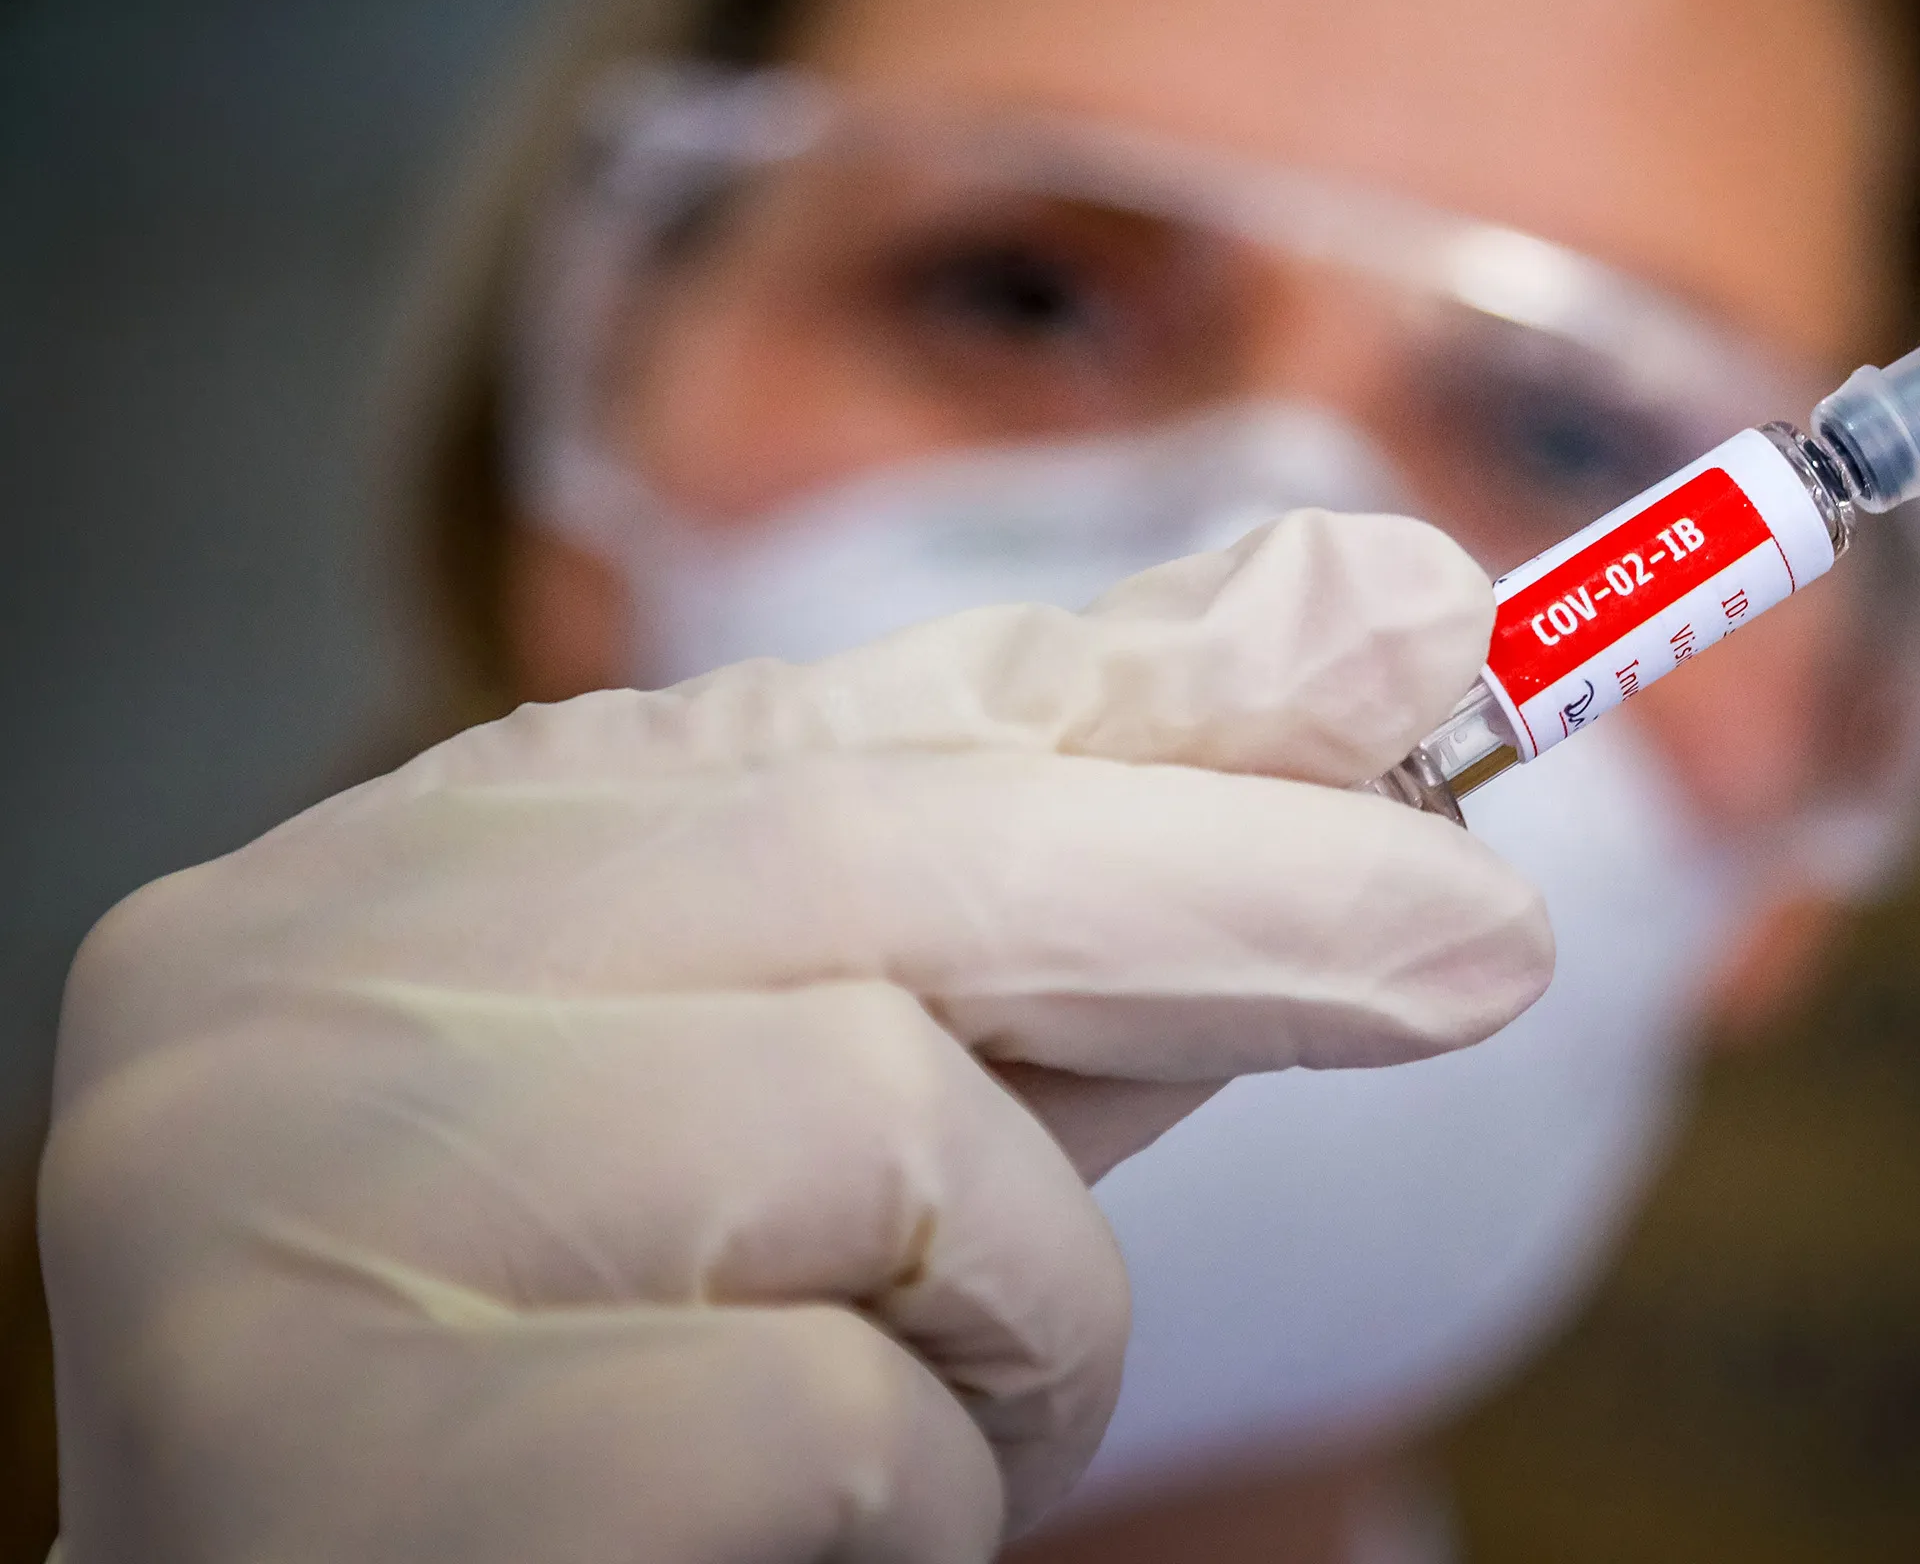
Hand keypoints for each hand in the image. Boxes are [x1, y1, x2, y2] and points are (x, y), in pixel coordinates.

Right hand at [41, 510, 1547, 1561]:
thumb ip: (1058, 878)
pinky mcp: (338, 1467)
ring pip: (887, 1130)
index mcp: (399, 875)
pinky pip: (832, 1414)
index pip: (841, 723)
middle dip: (1239, 898)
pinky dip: (922, 1485)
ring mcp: (270, 1217)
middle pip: (881, 864)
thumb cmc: (617, 1373)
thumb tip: (1361, 605)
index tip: (1421, 631)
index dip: (1162, 692)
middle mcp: (283, 993)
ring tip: (929, 1417)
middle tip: (1491, 943)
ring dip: (1025, 1316)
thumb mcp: (831, 1098)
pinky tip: (800, 1534)